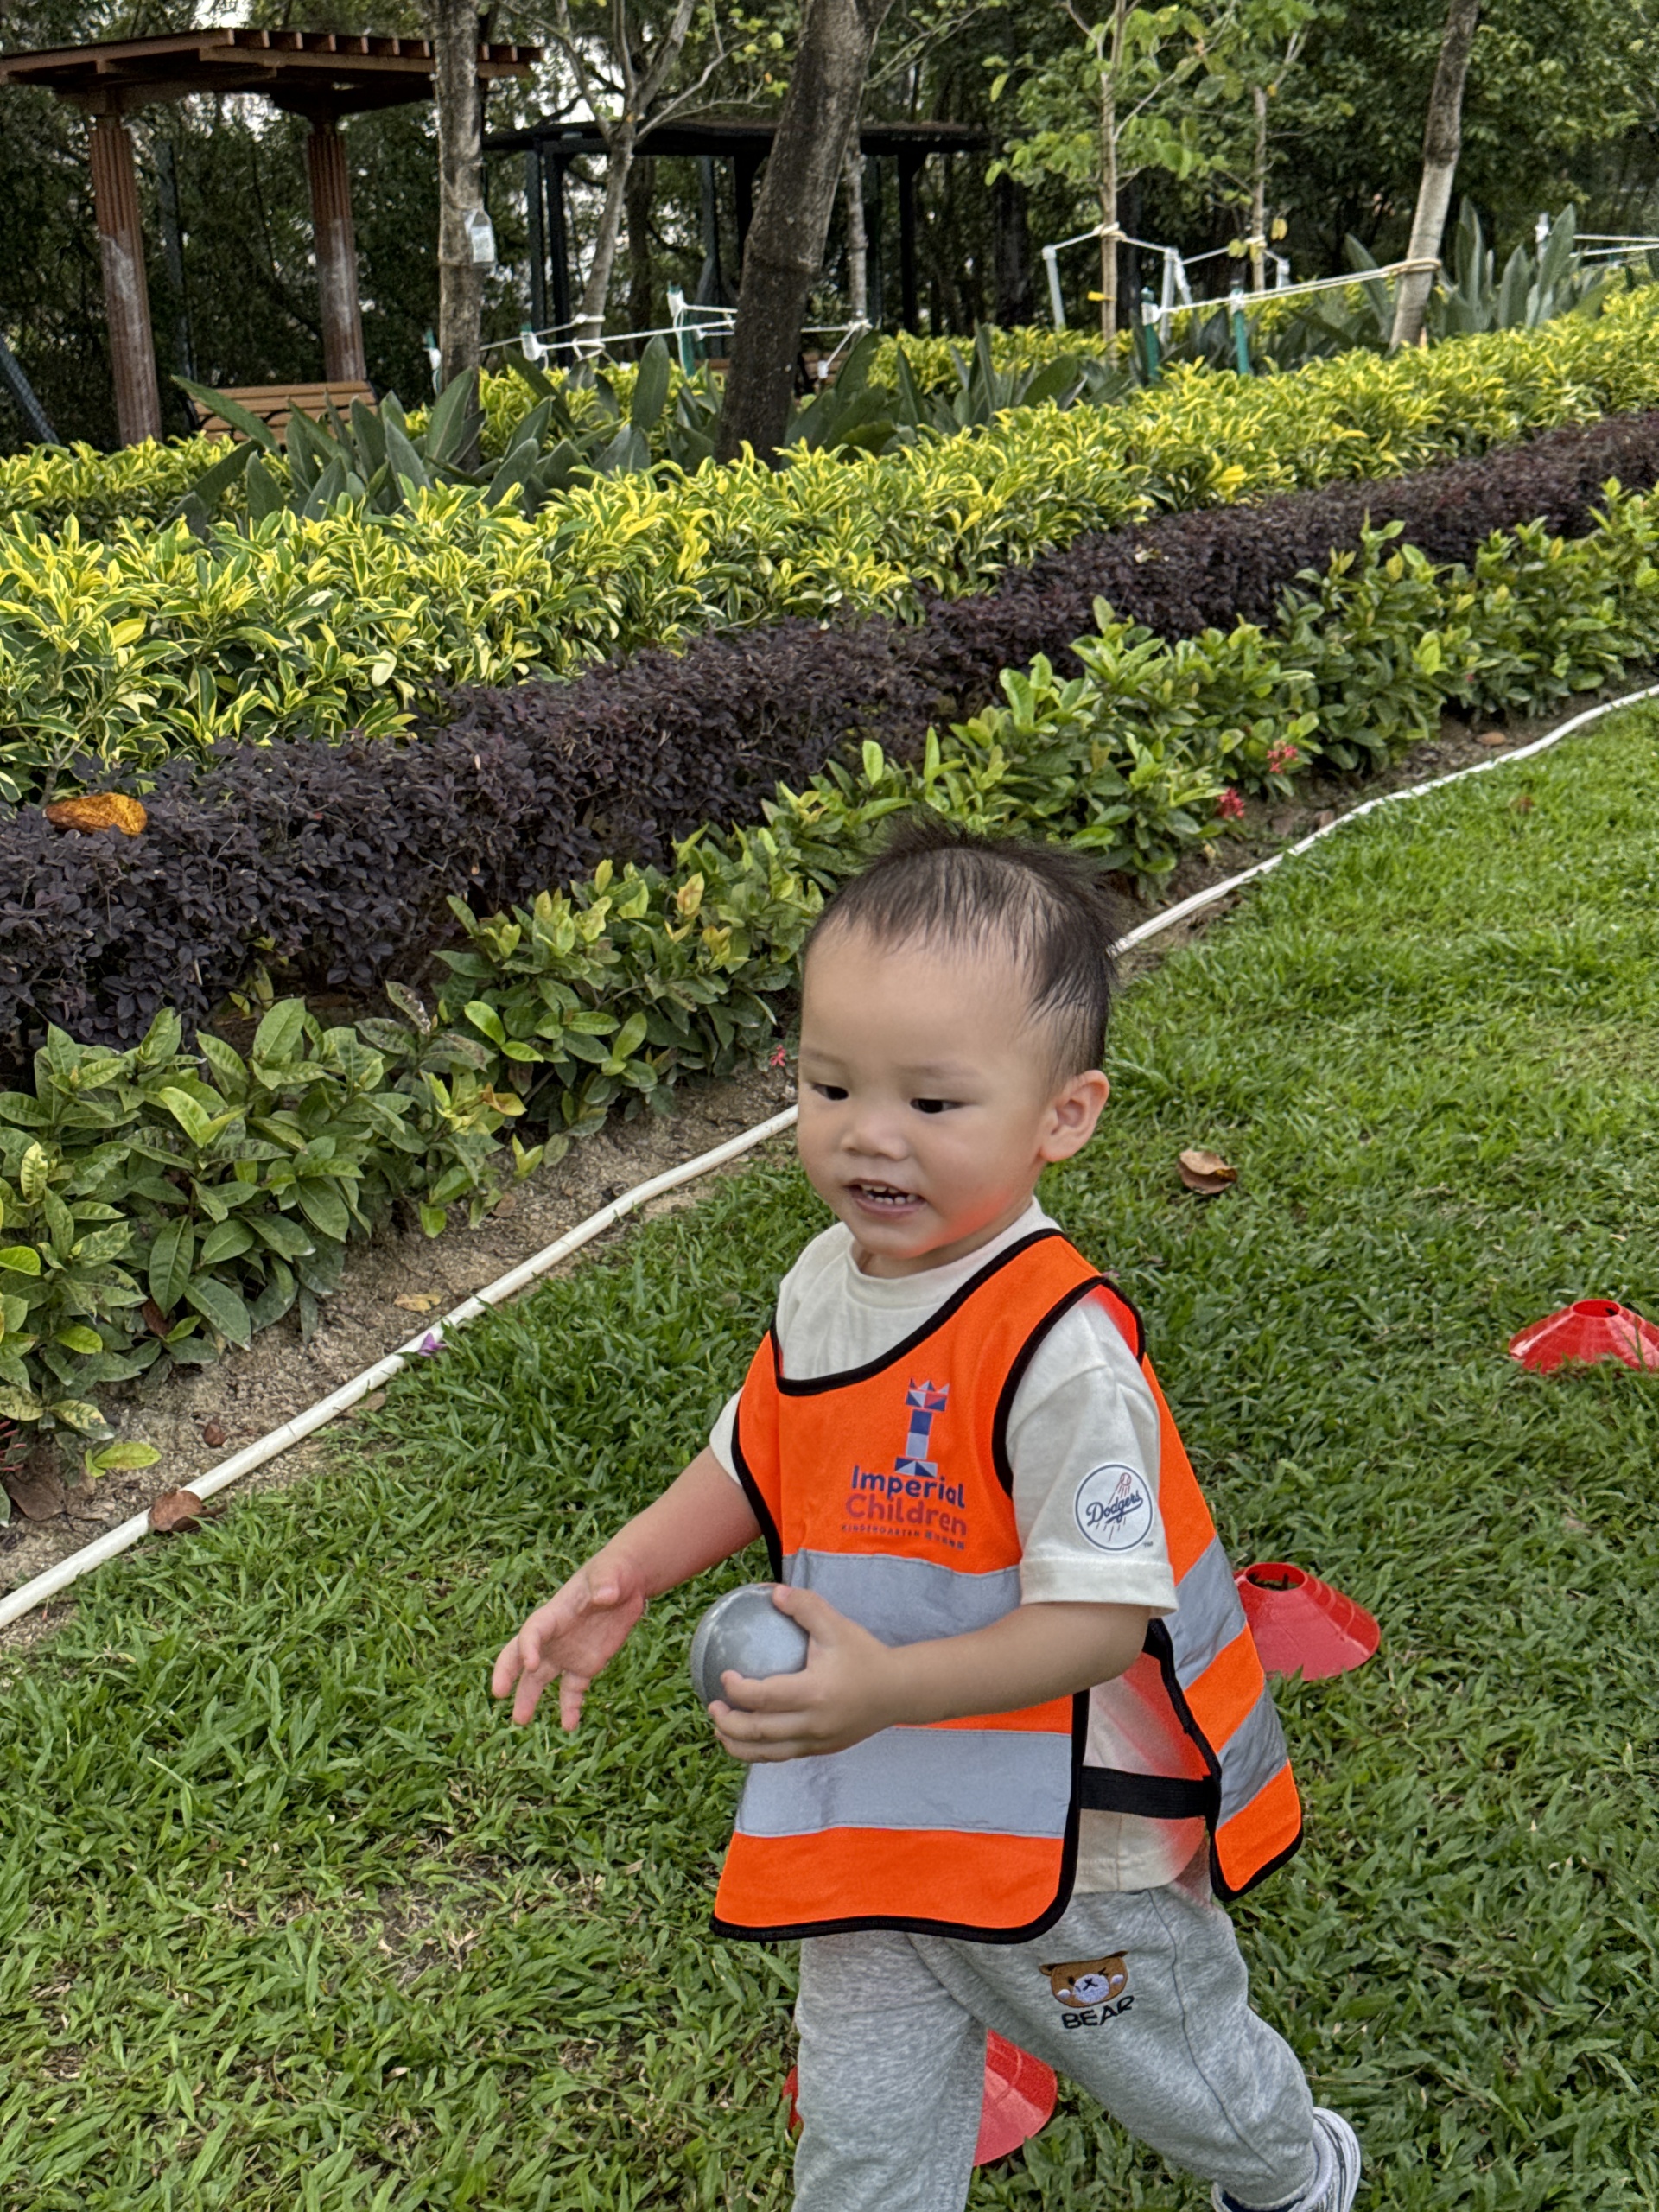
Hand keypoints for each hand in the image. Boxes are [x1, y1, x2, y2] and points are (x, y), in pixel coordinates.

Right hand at [491, 1555, 648, 1728]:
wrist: (626, 1585)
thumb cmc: (614, 1573)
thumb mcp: (612, 1573)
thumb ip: (606, 1582)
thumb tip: (605, 1593)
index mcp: (555, 1614)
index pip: (533, 1631)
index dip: (528, 1646)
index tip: (532, 1665)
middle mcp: (554, 1637)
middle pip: (522, 1656)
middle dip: (509, 1673)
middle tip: (499, 1694)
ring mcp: (567, 1653)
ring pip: (540, 1679)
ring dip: (529, 1698)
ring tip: (522, 1721)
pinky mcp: (585, 1665)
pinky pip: (572, 1690)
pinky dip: (569, 1708)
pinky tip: (569, 1726)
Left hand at [710, 1586, 898, 1762]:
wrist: (899, 1691)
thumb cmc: (865, 1655)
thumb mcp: (836, 1625)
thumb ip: (805, 1606)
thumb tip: (772, 1592)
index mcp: (814, 1693)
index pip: (763, 1698)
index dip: (737, 1690)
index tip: (725, 1677)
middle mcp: (813, 1723)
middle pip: (758, 1732)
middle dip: (728, 1723)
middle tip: (712, 1707)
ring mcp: (817, 1741)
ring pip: (767, 1753)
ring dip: (738, 1745)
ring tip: (720, 1731)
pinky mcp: (822, 1749)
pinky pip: (783, 1755)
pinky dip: (760, 1751)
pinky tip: (748, 1739)